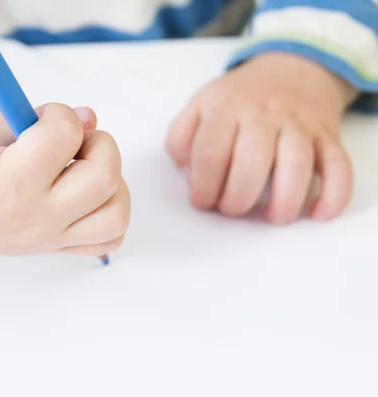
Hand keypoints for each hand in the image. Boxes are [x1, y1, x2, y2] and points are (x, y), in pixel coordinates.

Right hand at [0, 104, 130, 256]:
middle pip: (104, 177)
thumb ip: (37, 117)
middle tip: (73, 141)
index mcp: (11, 183)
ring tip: (81, 168)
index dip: (60, 113)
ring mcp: (48, 239)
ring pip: (115, 214)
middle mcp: (36, 218)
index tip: (43, 116)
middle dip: (99, 144)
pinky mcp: (55, 248)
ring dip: (112, 181)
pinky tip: (87, 194)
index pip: (64, 135)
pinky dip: (109, 213)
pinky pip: (107, 240)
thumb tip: (90, 118)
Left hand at [167, 53, 358, 223]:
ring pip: (297, 165)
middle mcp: (263, 115)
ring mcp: (299, 125)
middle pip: (252, 161)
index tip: (202, 201)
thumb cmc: (238, 99)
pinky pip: (339, 167)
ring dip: (284, 201)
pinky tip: (317, 213)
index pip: (210, 153)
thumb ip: (181, 138)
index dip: (202, 186)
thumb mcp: (199, 105)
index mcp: (225, 107)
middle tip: (231, 208)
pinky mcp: (327, 138)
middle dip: (238, 197)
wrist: (291, 69)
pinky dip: (333, 195)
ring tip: (272, 217)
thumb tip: (187, 175)